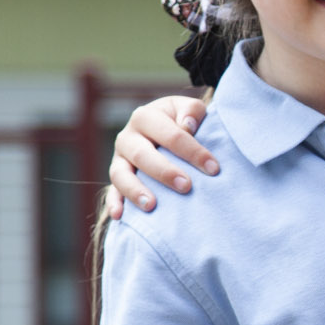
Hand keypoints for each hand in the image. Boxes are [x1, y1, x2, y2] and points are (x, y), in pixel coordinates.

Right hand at [106, 95, 216, 219]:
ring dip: (135, 190)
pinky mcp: (116, 178)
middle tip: (186, 186)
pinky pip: (111, 192)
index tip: (213, 168)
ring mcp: (119, 159)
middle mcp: (127, 137)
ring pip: (120, 175)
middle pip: (142, 154)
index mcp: (145, 117)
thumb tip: (187, 125)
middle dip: (165, 172)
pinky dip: (113, 203)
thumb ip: (191, 111)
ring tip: (152, 206)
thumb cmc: (180, 120)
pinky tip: (120, 216)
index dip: (193, 151)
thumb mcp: (187, 109)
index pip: (170, 134)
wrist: (163, 128)